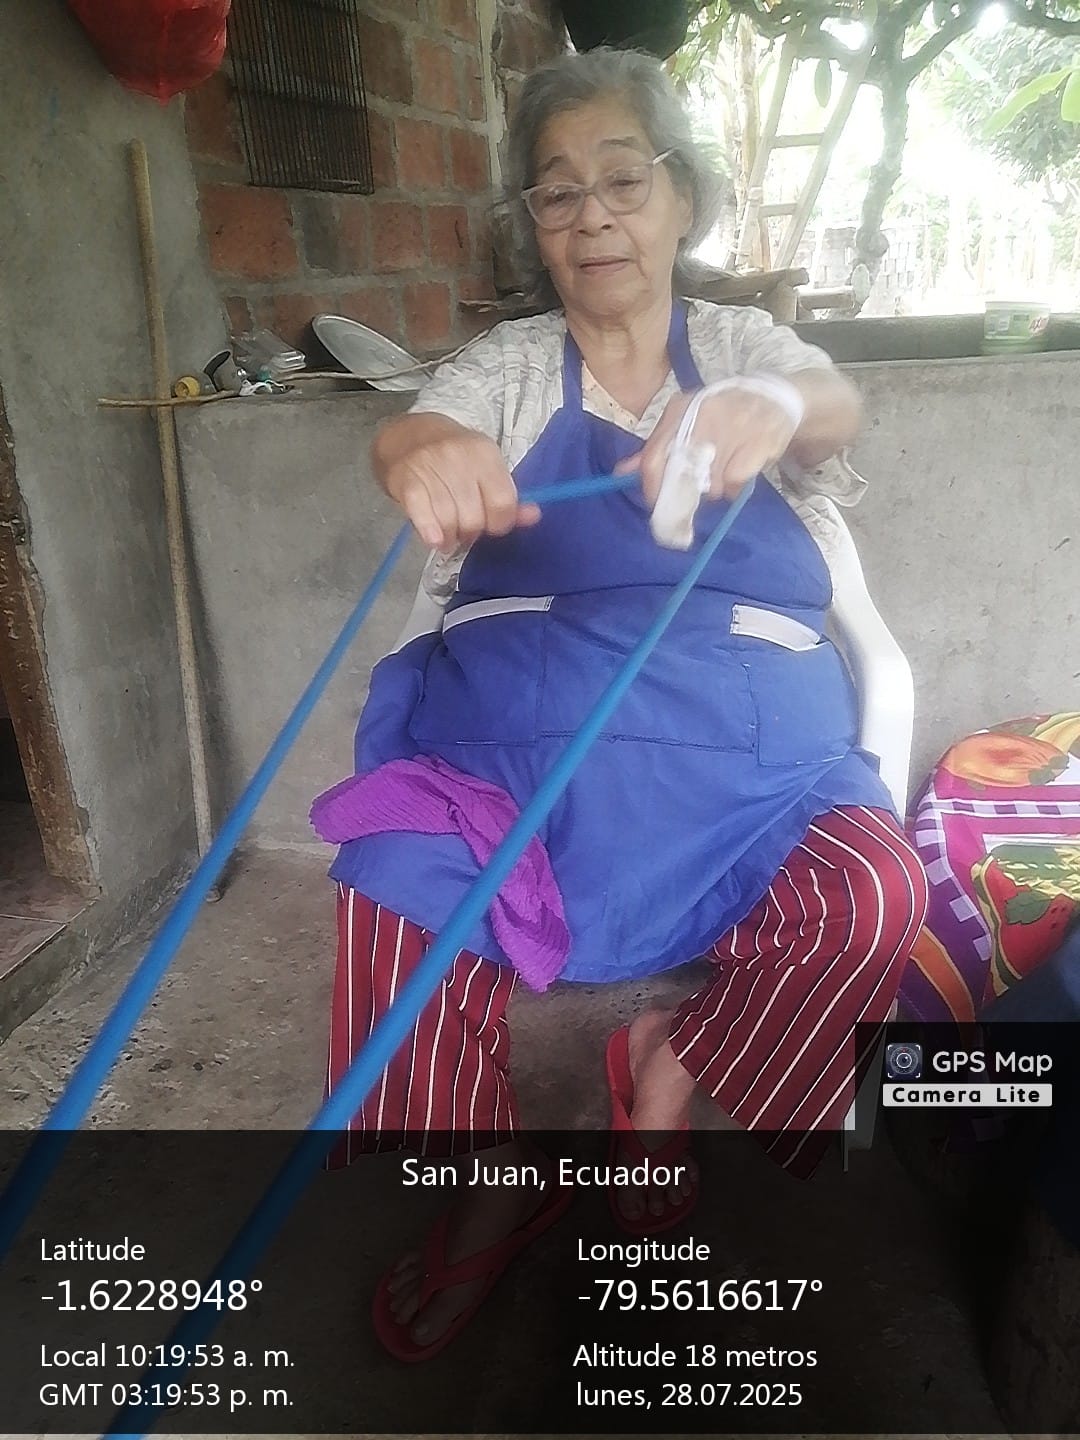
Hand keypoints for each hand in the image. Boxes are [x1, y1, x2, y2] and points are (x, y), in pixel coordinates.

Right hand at [375, 415, 540, 551]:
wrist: (409, 436)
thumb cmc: (455, 459)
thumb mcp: (487, 469)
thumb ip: (510, 497)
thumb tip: (534, 516)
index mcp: (484, 453)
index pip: (503, 503)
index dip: (500, 523)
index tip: (492, 524)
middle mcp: (458, 458)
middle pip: (475, 518)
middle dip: (472, 531)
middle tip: (466, 527)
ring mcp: (431, 468)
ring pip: (449, 522)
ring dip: (450, 536)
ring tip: (449, 532)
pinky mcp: (408, 481)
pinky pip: (424, 518)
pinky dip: (431, 533)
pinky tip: (435, 537)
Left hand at [614, 385, 798, 505]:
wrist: (776, 398)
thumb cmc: (724, 415)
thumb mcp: (688, 422)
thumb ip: (656, 448)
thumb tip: (621, 473)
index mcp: (681, 409)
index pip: (653, 457)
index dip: (652, 488)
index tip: (657, 504)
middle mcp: (703, 415)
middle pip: (681, 475)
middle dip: (685, 493)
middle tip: (694, 493)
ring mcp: (732, 428)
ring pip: (710, 484)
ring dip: (716, 488)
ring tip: (725, 469)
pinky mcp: (757, 442)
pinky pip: (734, 483)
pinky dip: (736, 488)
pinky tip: (740, 472)